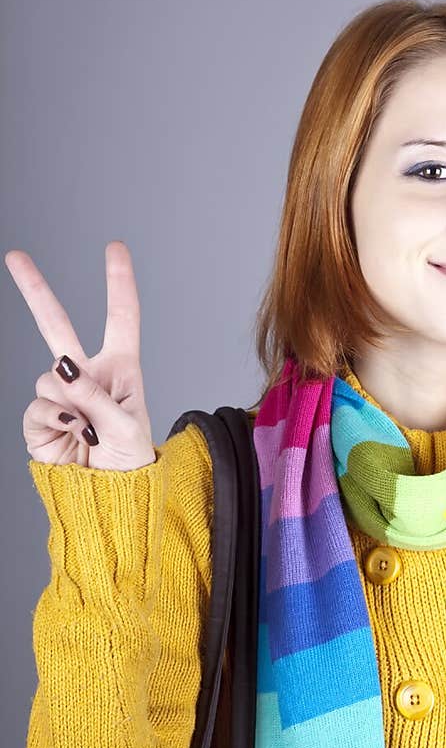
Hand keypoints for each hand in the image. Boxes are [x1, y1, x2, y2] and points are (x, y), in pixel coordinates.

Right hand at [4, 241, 156, 468]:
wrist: (109, 499)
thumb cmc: (129, 463)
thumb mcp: (125, 427)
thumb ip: (95, 395)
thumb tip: (59, 368)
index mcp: (121, 370)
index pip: (120, 317)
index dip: (117, 282)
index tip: (114, 248)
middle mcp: (88, 376)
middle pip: (56, 325)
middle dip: (35, 290)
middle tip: (14, 256)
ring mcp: (61, 397)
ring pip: (48, 378)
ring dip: (69, 404)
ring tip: (88, 429)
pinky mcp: (41, 421)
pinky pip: (38, 407)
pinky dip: (54, 420)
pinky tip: (72, 434)